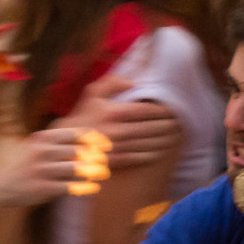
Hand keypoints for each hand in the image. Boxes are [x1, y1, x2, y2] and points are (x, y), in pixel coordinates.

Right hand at [0, 126, 110, 207]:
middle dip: (95, 157)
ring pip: (76, 169)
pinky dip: (84, 187)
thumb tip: (92, 138)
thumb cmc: (24, 164)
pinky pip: (71, 186)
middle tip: (105, 161)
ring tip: (102, 173)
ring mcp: (42, 170)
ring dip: (92, 171)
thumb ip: (59, 142)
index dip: (94, 139)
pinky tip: (93, 187)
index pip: (75, 134)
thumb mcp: (37, 146)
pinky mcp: (43, 188)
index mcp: (42, 138)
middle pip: (78, 151)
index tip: (106, 145)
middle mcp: (41, 152)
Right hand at [67, 77, 183, 171]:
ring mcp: (119, 147)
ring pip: (151, 143)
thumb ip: (111, 83)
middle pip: (154, 127)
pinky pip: (143, 157)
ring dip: (166, 140)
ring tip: (174, 136)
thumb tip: (132, 82)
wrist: (65, 143)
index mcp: (115, 112)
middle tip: (178, 123)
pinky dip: (155, 153)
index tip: (172, 110)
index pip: (149, 110)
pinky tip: (162, 150)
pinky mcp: (118, 160)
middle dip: (169, 125)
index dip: (164, 110)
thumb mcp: (92, 94)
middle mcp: (119, 130)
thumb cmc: (82, 116)